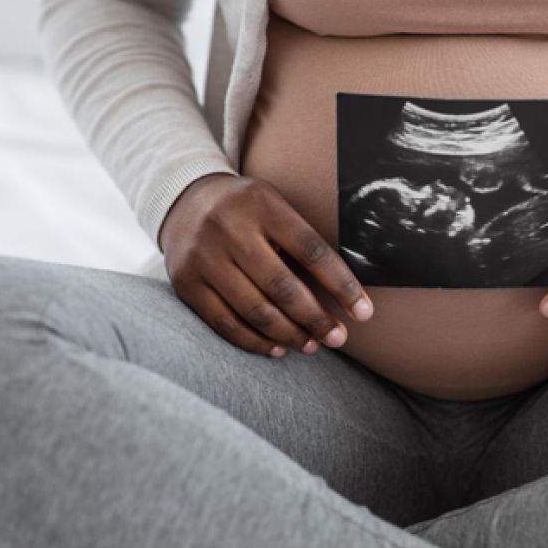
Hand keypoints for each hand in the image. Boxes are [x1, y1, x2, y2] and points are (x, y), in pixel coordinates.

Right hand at [159, 173, 373, 358]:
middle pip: (282, 286)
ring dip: (288, 334)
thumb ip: (301, 239)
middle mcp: (231, 229)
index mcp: (263, 205)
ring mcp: (204, 257)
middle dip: (316, 318)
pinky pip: (224, 322)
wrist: (183, 199)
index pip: (312, 250)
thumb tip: (345, 290)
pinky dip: (254, 341)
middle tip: (337, 338)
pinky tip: (276, 348)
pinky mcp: (186, 282)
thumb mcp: (273, 206)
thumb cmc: (246, 209)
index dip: (341, 285)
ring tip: (310, 345)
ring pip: (254, 309)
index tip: (364, 312)